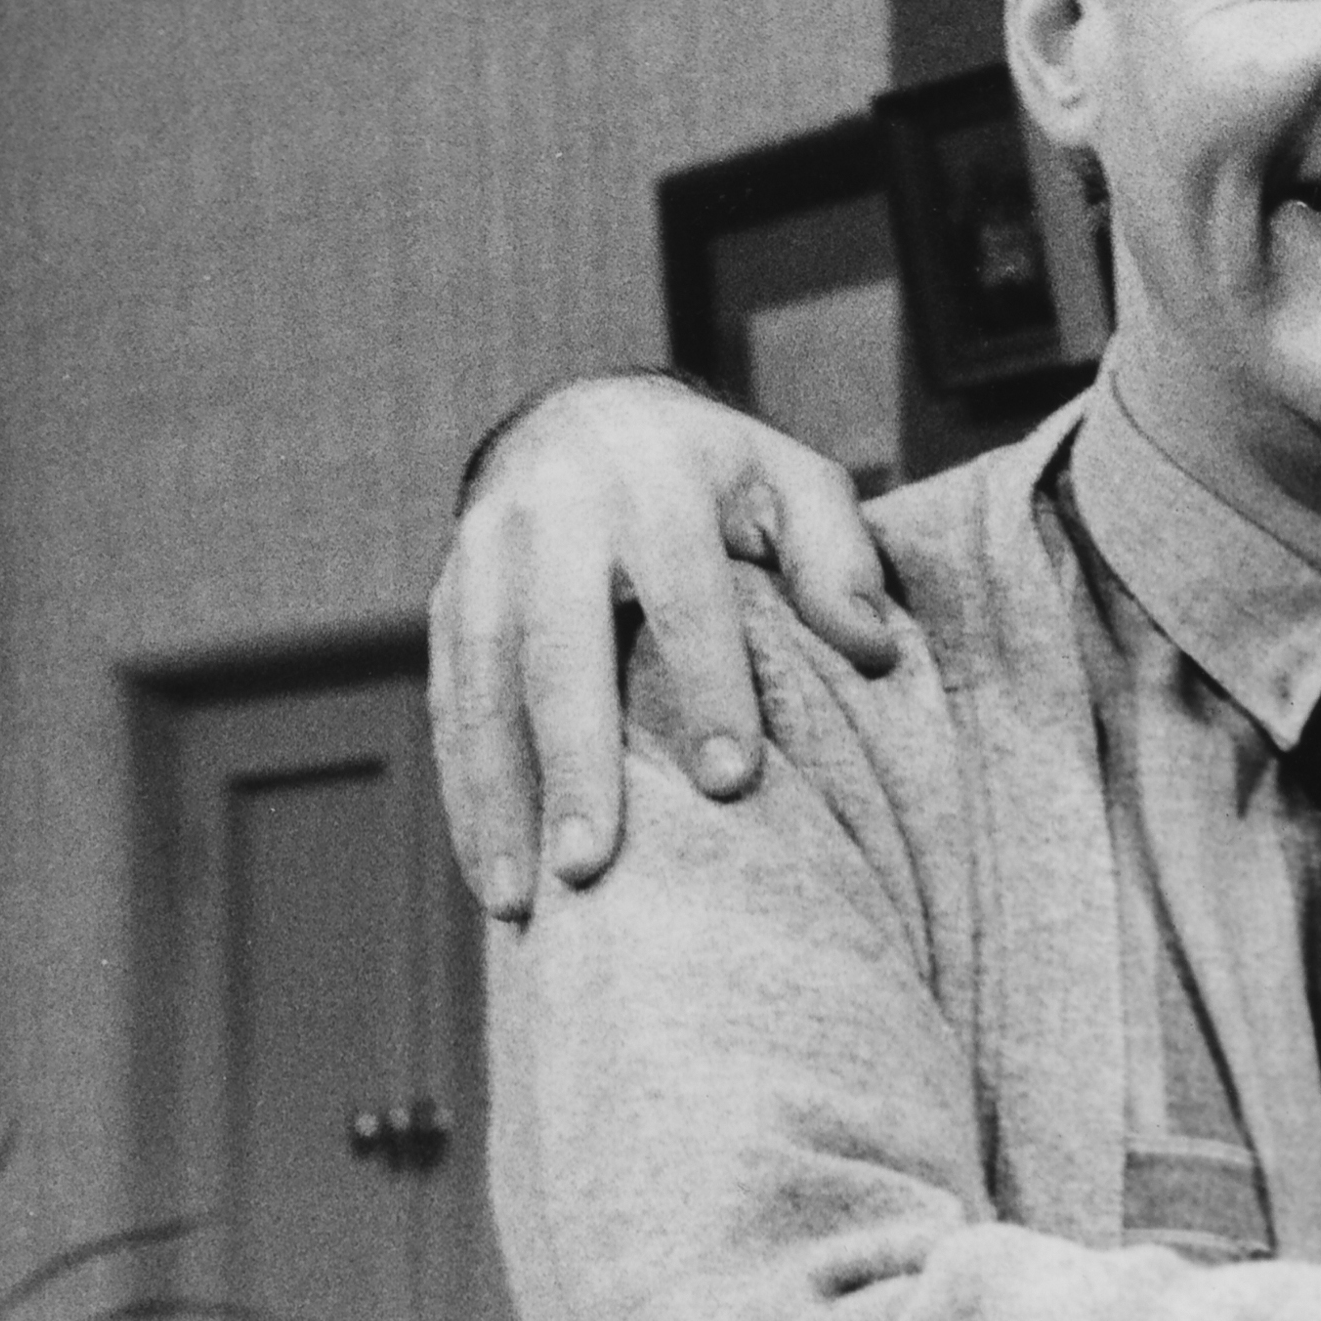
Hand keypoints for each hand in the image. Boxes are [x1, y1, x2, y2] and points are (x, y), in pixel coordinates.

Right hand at [429, 376, 895, 916]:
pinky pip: (446, 702)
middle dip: (572, 760)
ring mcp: (482, 559)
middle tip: (593, 865)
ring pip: (478, 684)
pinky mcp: (444, 602)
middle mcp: (551, 518)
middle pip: (556, 647)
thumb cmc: (718, 474)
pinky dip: (464, 790)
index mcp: (652, 486)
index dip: (708, 686)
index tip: (733, 781)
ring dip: (497, 796)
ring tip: (524, 902)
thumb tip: (876, 649)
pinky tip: (494, 871)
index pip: (684, 596)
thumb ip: (838, 556)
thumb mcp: (791, 480)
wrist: (586, 417)